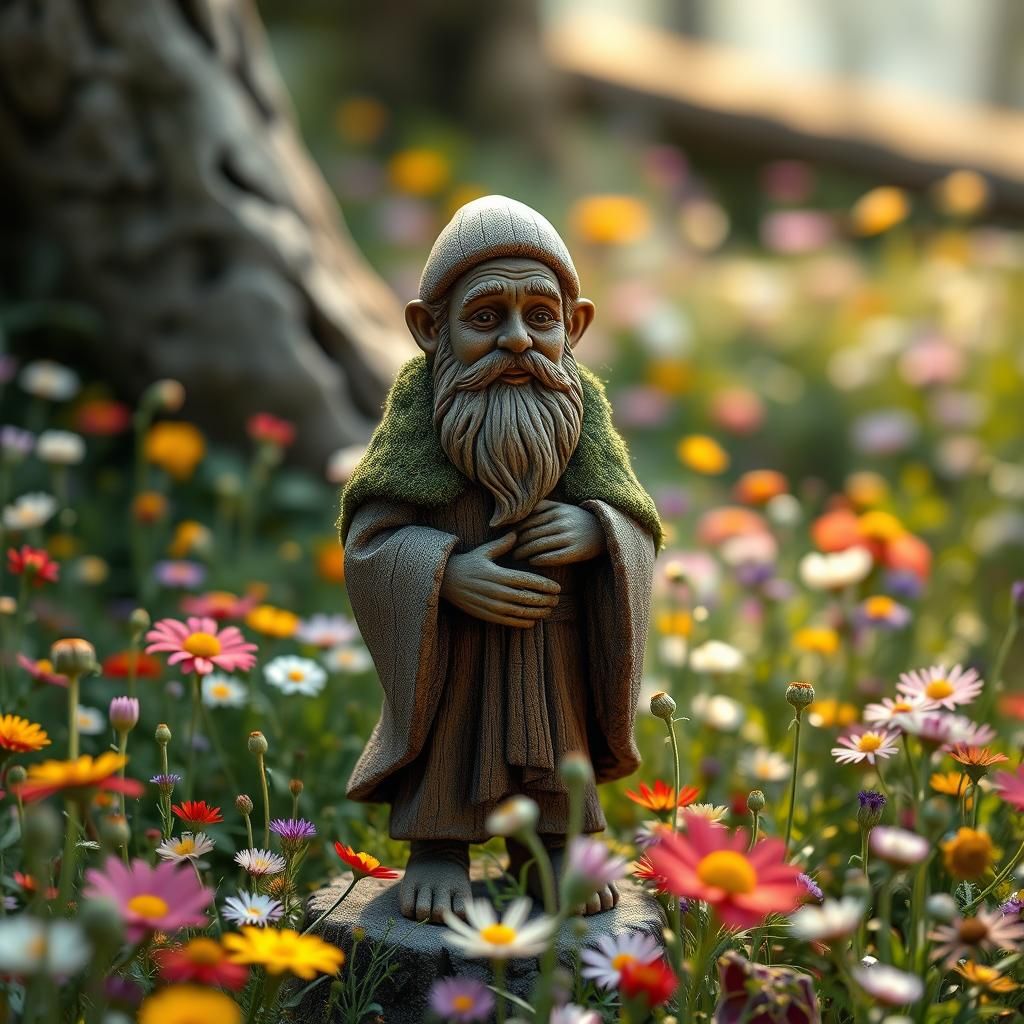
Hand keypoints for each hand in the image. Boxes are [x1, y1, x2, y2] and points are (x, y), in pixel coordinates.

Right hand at [440, 532, 560, 627]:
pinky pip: (509, 622)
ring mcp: (492, 605)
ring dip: (538, 613)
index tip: (557, 588)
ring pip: (521, 612)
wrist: (445, 581)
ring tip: (549, 611)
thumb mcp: (483, 551)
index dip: (545, 585)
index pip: (528, 581)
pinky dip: (523, 622)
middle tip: (557, 600)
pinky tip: (533, 620)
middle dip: (545, 600)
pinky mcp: (487, 615)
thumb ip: (502, 544)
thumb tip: (516, 533)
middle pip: (528, 598)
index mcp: (499, 574)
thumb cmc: (467, 563)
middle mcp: (497, 591)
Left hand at [512, 500, 605, 565]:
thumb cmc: (576, 520)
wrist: (604, 530)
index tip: (507, 537)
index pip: (529, 520)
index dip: (515, 529)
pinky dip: (539, 560)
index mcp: (557, 509)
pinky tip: (532, 562)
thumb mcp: (561, 508)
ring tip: (517, 557)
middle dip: (517, 543)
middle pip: (531, 533)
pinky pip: (552, 557)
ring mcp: (569, 537)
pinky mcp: (575, 551)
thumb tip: (516, 514)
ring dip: (524, 552)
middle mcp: (562, 522)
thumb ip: (542, 508)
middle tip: (509, 550)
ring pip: (539, 545)